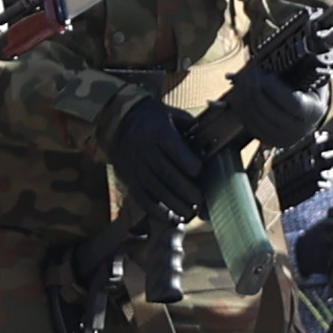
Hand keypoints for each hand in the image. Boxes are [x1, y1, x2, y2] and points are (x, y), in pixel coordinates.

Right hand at [108, 99, 226, 215]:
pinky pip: (141, 197)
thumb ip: (192, 129)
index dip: (186, 160)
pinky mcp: (129, 179)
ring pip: (154, 188)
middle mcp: (144, 149)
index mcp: (158, 130)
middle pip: (164, 172)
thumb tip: (212, 145)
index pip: (172, 146)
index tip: (199, 170)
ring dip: (172, 203)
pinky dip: (155, 210)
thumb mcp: (174, 115)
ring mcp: (135, 166)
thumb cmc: (155, 120)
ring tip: (189, 212)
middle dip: (183, 188)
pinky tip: (170, 217)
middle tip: (200, 199)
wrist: (120, 122)